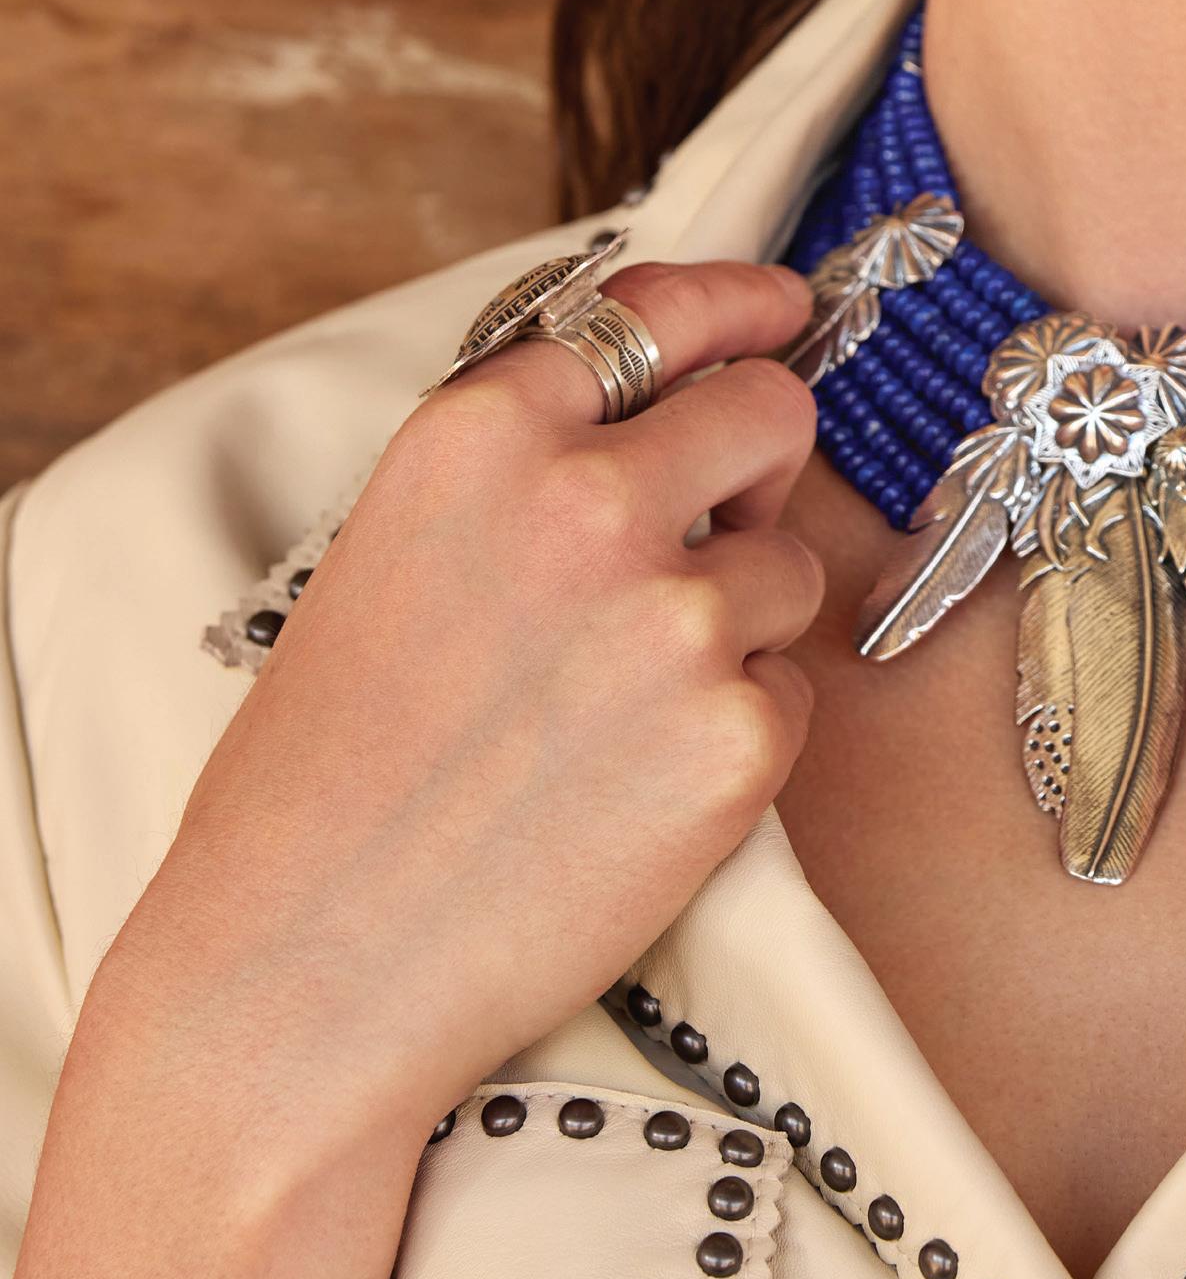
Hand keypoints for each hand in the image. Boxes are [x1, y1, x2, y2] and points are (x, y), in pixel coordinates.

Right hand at [90, 259, 824, 1140]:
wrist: (298, 971)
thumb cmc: (324, 773)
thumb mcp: (394, 549)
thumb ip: (524, 466)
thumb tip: (658, 406)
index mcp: (486, 432)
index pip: (657, 311)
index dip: (737, 307)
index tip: (780, 311)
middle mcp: (592, 497)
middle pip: (772, 410)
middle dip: (761, 462)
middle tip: (719, 527)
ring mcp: (678, 615)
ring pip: (790, 566)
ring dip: (740, 622)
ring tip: (614, 712)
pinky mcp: (740, 735)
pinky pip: (792, 694)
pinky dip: (740, 735)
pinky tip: (633, 793)